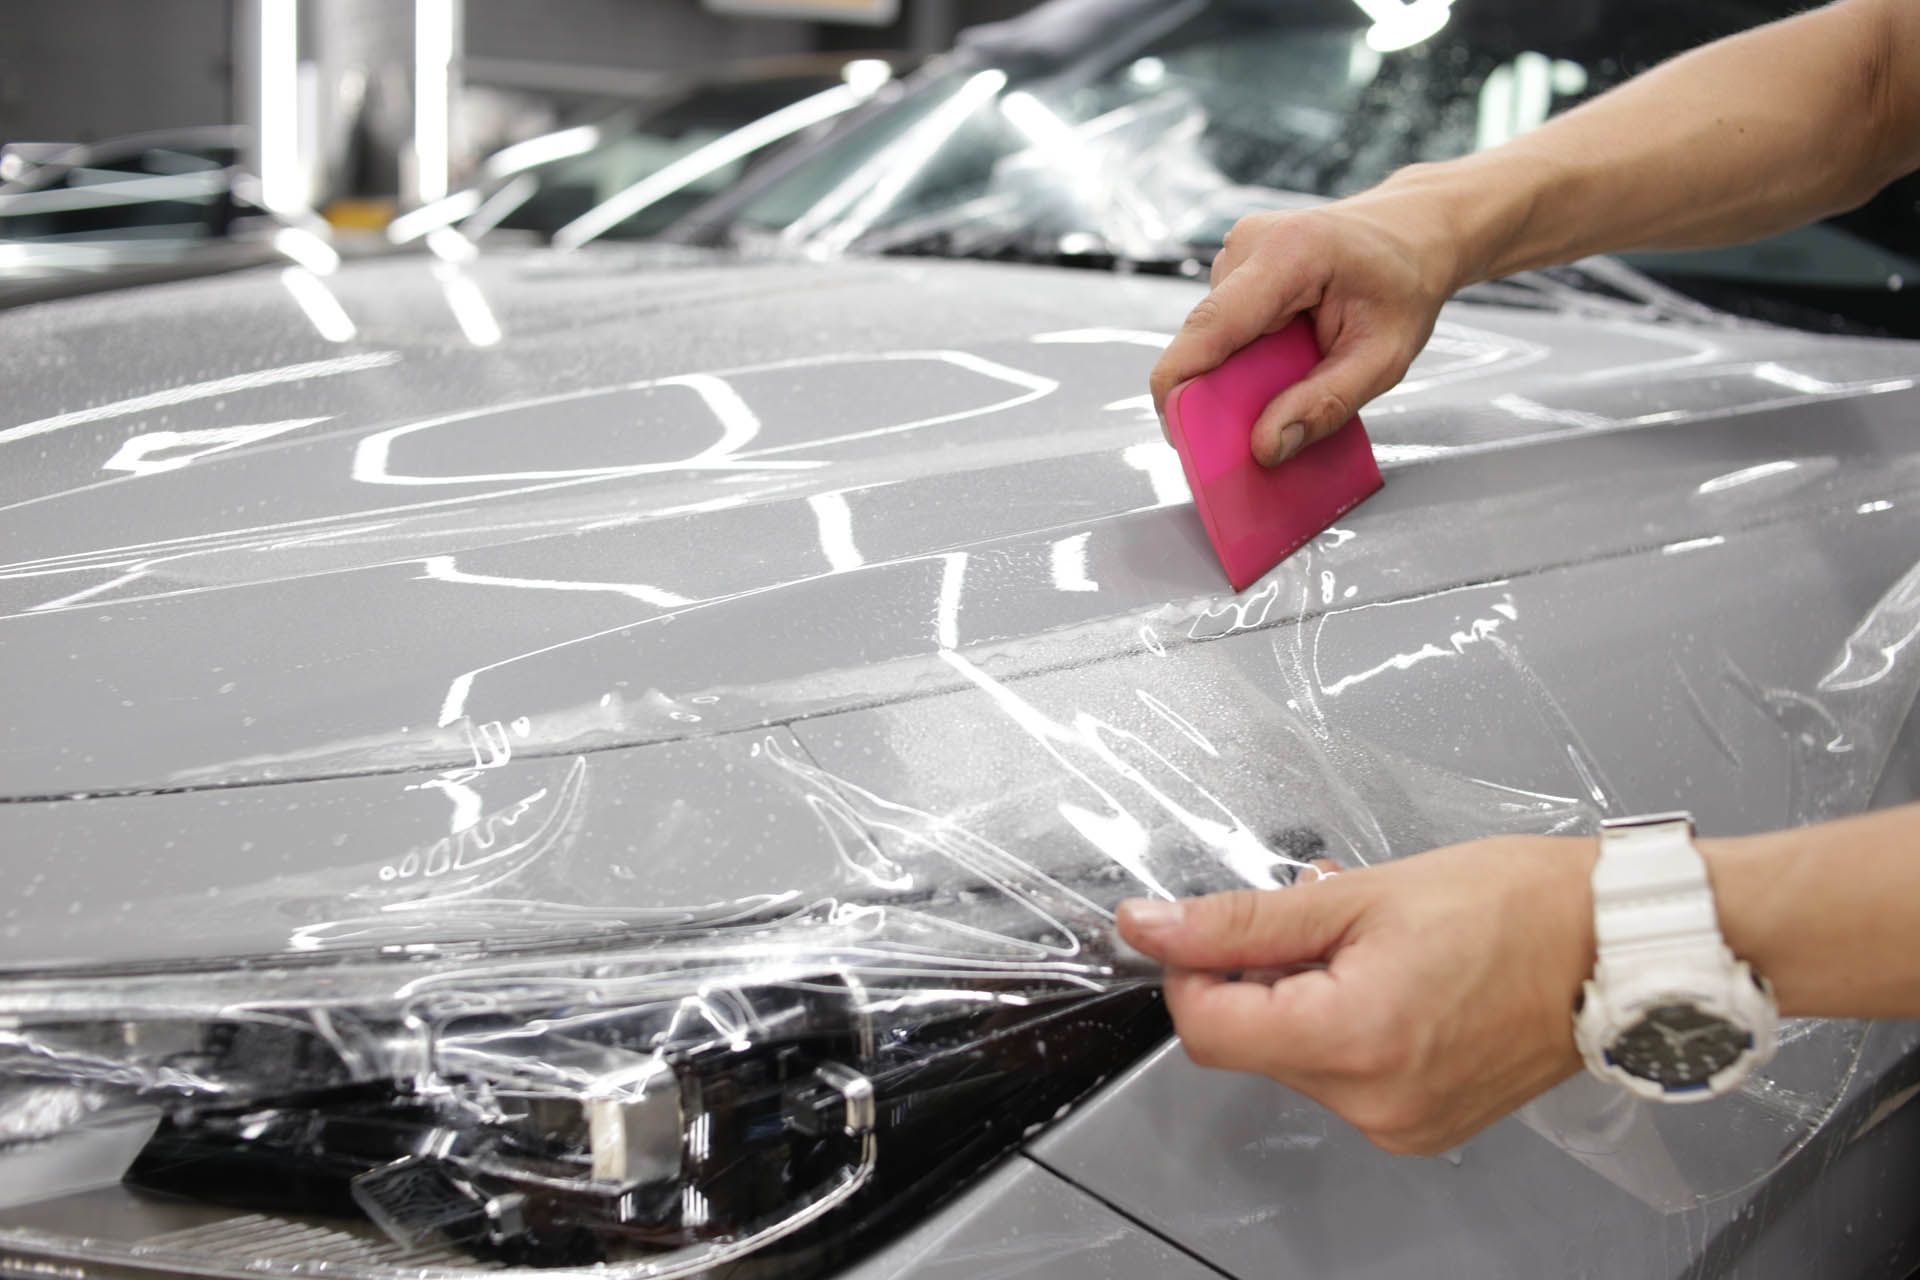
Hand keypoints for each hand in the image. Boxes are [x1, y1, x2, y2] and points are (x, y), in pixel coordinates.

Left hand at [1116, 835, 1598, 1154]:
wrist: (1615, 945)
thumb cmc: (1514, 905)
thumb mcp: (1358, 893)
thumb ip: (1239, 920)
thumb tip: (1151, 927)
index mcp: (1353, 1040)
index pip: (1205, 1027)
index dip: (1194, 967)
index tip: (1215, 926)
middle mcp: (1373, 1102)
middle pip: (1249, 1043)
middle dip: (1260, 978)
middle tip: (1323, 923)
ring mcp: (1401, 1124)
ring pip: (1294, 1059)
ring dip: (1305, 999)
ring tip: (1373, 949)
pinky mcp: (1423, 1126)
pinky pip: (1344, 1078)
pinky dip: (1346, 1027)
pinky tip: (1395, 983)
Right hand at [1148, 184, 1462, 465]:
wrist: (1413, 231)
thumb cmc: (1404, 285)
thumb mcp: (1384, 358)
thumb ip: (1325, 404)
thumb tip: (1264, 447)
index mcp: (1288, 254)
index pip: (1211, 325)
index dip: (1180, 382)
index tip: (1176, 434)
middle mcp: (1249, 244)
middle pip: (1205, 337)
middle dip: (1221, 389)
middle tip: (1262, 426)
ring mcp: (1237, 251)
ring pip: (1212, 336)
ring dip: (1239, 371)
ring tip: (1294, 373)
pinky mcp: (1235, 265)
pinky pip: (1223, 326)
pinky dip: (1245, 354)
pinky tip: (1285, 355)